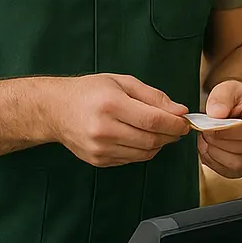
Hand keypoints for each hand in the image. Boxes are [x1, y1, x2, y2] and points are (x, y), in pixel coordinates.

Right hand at [47, 73, 189, 166]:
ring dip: (159, 144)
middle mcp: (103, 129)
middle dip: (171, 135)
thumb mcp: (122, 82)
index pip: (153, 120)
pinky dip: (143, 151)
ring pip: (144, 153)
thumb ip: (153, 96)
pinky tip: (140, 137)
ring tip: (159, 131)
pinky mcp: (98, 160)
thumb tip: (180, 111)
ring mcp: (99, 148)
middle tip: (178, 128)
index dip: (175, 123)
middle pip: (151, 140)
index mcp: (111, 104)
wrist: (55, 109)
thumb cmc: (90, 91)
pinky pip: (131, 159)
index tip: (186, 122)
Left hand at [198, 80, 241, 178]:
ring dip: (216, 154)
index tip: (208, 128)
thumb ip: (221, 97)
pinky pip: (233, 172)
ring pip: (239, 163)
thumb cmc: (237, 99)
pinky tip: (210, 150)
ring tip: (205, 140)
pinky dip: (216, 163)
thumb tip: (216, 114)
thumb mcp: (228, 89)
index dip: (228, 131)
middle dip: (219, 142)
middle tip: (203, 133)